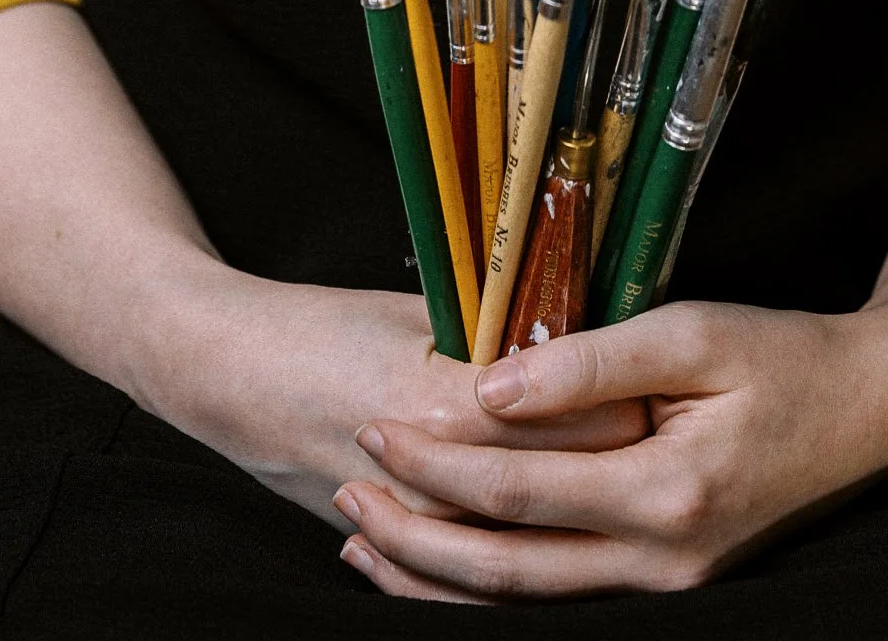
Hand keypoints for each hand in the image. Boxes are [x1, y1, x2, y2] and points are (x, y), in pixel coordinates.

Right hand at [146, 267, 651, 531]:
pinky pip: (467, 580)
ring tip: (617, 487)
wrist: (222, 370)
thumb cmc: (322, 325)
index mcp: (447, 398)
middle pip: (558, 485)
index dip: (627, 400)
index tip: (664, 383)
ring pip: (518, 544)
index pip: (572, 417)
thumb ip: (499, 330)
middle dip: (614, 461)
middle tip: (662, 429)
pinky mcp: (392, 543)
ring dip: (569, 519)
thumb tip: (578, 331)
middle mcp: (433, 473)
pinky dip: (510, 567)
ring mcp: (412, 520)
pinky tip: (548, 545)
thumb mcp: (420, 307)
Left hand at [332, 297, 887, 600]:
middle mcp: (662, 561)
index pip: (518, 492)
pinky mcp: (669, 583)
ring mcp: (668, 585)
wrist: (874, 410)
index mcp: (666, 493)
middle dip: (414, 537)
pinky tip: (444, 567)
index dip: (437, 464)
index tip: (375, 424)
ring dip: (439, 578)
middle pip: (506, 571)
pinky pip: (560, 600)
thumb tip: (488, 389)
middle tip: (343, 488)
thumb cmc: (784, 356)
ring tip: (363, 541)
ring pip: (526, 603)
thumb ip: (588, 362)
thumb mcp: (690, 332)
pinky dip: (491, 589)